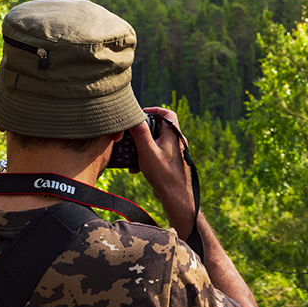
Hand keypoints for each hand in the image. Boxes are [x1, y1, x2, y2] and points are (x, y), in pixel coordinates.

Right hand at [130, 106, 196, 238]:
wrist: (175, 196)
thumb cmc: (163, 174)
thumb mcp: (147, 151)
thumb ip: (140, 133)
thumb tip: (134, 117)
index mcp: (173, 135)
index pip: (167, 113)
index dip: (154, 110)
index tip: (141, 113)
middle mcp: (176, 141)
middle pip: (158, 127)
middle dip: (143, 131)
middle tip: (131, 134)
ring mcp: (173, 152)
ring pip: (155, 141)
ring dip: (142, 146)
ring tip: (133, 154)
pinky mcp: (169, 162)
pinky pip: (156, 153)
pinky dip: (146, 156)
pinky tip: (136, 167)